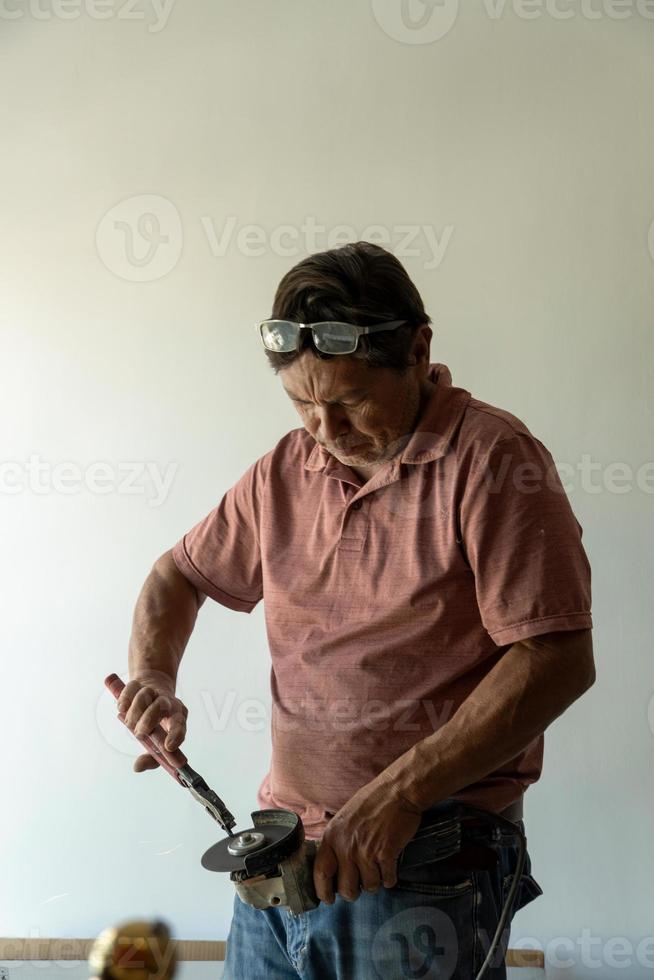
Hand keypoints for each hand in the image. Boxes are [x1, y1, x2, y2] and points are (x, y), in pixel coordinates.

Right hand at [117, 672, 187, 772]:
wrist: (153, 690)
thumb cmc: (157, 722)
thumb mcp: (159, 740)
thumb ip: (152, 758)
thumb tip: (137, 767)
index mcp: (178, 715)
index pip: (180, 723)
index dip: (176, 735)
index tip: (168, 747)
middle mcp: (168, 701)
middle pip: (160, 706)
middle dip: (148, 721)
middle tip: (140, 734)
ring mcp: (153, 690)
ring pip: (143, 696)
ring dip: (134, 713)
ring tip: (130, 724)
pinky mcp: (138, 683)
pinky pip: (130, 689)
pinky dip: (125, 700)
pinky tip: (123, 708)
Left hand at [313, 777, 422, 903]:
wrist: (397, 792)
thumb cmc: (371, 802)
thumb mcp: (344, 818)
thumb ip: (337, 841)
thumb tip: (333, 867)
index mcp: (332, 836)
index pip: (320, 872)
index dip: (323, 891)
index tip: (327, 900)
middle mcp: (346, 846)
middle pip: (346, 889)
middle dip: (354, 892)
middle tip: (361, 884)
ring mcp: (366, 851)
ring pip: (369, 887)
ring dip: (375, 882)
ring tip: (378, 867)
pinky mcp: (386, 854)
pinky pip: (387, 880)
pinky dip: (390, 877)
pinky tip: (390, 865)